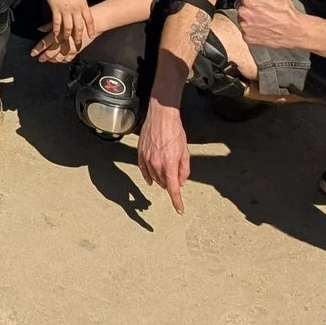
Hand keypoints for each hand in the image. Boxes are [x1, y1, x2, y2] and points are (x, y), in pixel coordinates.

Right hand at [29, 0, 95, 61]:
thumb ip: (81, 2)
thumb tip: (82, 9)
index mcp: (82, 3)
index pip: (89, 19)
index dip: (90, 28)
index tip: (92, 36)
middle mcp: (75, 8)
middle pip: (79, 26)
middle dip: (79, 36)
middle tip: (78, 44)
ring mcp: (65, 10)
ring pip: (68, 27)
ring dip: (67, 36)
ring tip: (66, 41)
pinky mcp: (55, 9)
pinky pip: (57, 23)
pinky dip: (56, 30)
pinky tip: (56, 35)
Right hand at [136, 99, 190, 214]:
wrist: (161, 116)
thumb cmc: (175, 131)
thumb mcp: (185, 151)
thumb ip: (184, 170)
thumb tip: (181, 182)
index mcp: (170, 164)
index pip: (173, 189)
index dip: (177, 201)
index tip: (180, 210)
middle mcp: (157, 163)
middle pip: (163, 183)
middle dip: (170, 184)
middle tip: (175, 177)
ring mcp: (147, 159)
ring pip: (154, 178)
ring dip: (160, 179)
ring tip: (166, 171)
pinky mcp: (140, 153)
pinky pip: (143, 170)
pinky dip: (148, 176)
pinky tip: (151, 179)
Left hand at [233, 0, 309, 51]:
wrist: (294, 30)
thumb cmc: (285, 9)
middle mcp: (243, 12)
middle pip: (239, 3)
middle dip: (248, 4)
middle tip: (262, 8)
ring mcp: (244, 26)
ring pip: (241, 17)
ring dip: (249, 16)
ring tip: (263, 18)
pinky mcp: (247, 37)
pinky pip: (244, 30)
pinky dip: (251, 29)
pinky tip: (262, 27)